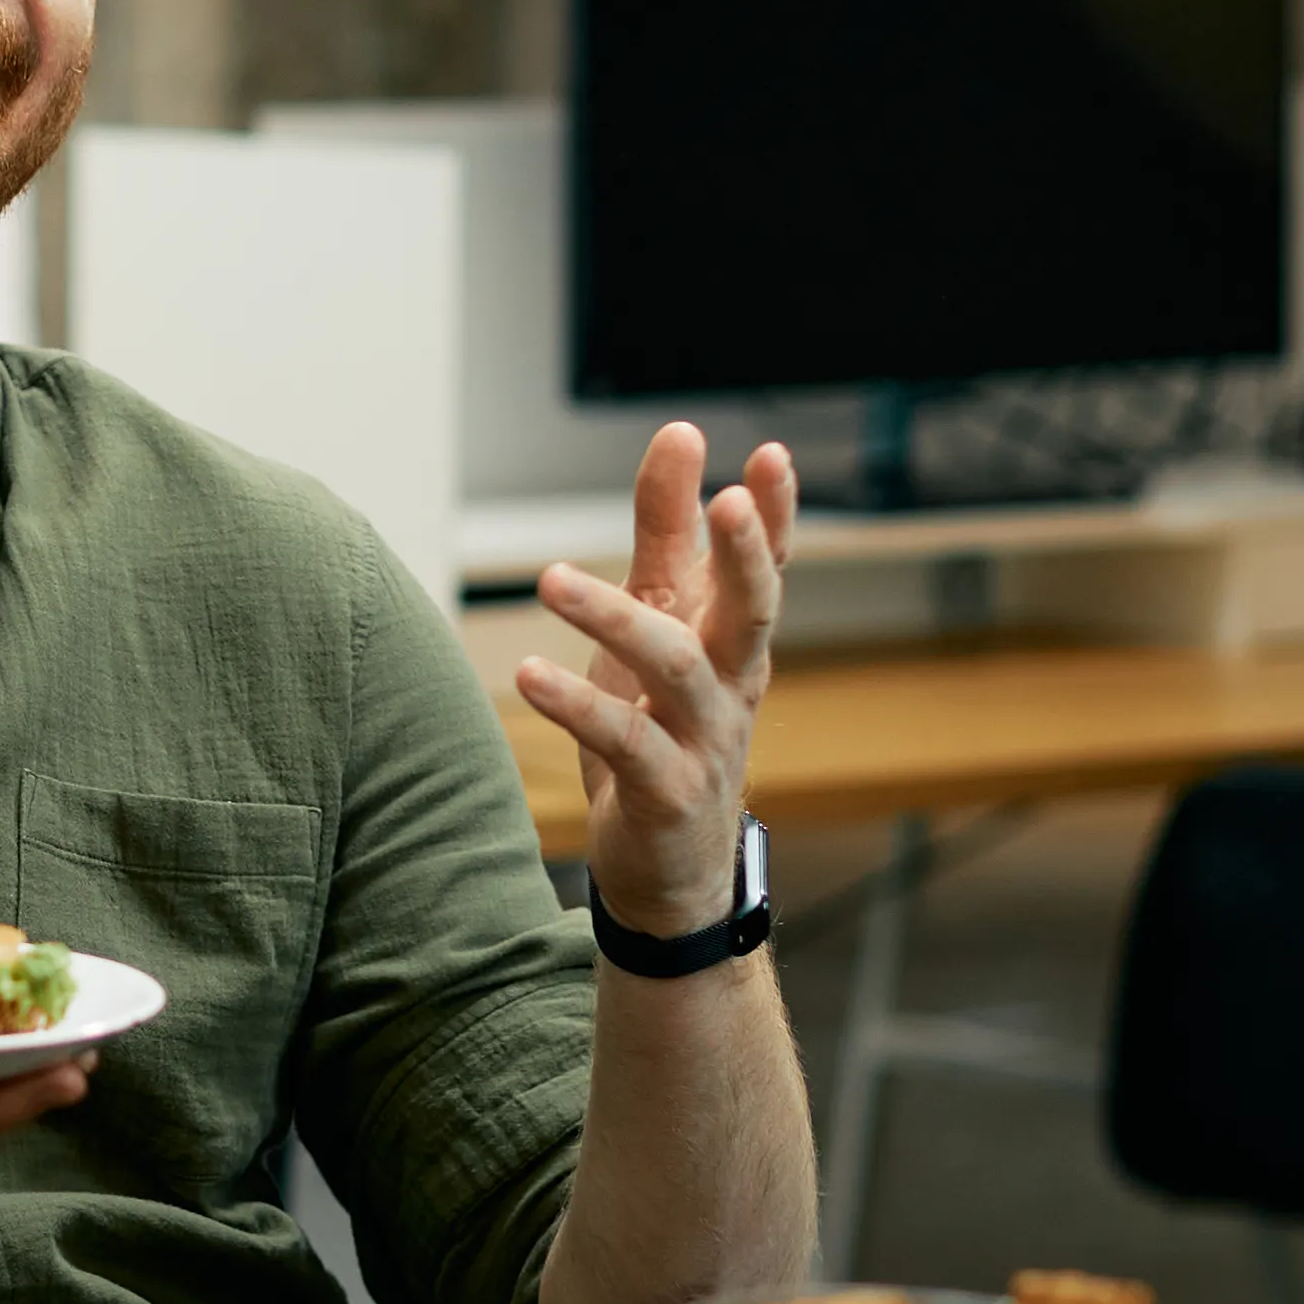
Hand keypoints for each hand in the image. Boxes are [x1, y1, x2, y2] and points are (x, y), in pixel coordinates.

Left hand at [518, 421, 794, 935]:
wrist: (671, 872)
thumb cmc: (663, 728)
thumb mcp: (661, 622)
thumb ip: (667, 532)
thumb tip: (682, 432)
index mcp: (734, 641)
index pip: (767, 568)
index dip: (774, 516)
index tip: (770, 454)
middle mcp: (731, 686)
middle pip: (751, 614)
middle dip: (745, 557)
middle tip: (727, 501)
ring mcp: (704, 742)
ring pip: (676, 672)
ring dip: (615, 621)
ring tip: (551, 579)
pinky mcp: (664, 794)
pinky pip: (623, 743)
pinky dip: (575, 707)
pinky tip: (528, 674)